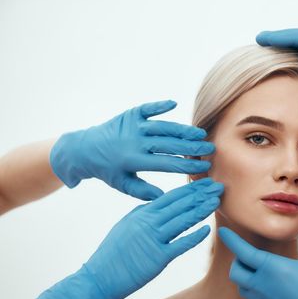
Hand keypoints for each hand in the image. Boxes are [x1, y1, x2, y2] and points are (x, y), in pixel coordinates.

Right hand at [35, 177, 222, 298]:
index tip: (205, 182)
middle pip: (180, 205)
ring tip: (216, 201)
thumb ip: (144, 213)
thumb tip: (160, 202)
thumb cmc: (113, 252)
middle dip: (201, 195)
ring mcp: (154, 240)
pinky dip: (194, 236)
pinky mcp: (158, 258)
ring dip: (201, 210)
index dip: (191, 189)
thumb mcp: (127, 225)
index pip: (171, 196)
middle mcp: (148, 223)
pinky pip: (180, 244)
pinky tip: (206, 229)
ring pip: (183, 220)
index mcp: (141, 214)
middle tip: (218, 186)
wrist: (99, 277)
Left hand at [50, 100, 213, 199]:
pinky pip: (147, 108)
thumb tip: (164, 195)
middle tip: (210, 149)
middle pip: (169, 144)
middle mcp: (134, 142)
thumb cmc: (108, 170)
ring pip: (163, 127)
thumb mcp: (122, 184)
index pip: (167, 163)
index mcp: (133, 161)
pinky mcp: (130, 115)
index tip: (204, 166)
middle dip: (192, 147)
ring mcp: (133, 126)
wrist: (85, 149)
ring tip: (200, 134)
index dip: (188, 165)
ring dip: (182, 129)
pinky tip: (174, 103)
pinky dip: (160, 105)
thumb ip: (142, 191)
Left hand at [219, 211, 297, 298]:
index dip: (231, 240)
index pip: (243, 251)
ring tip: (256, 269)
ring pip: (243, 288)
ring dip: (245, 277)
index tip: (223, 232)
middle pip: (236, 272)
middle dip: (238, 260)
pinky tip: (267, 289)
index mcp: (272, 268)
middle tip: (247, 252)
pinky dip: (254, 293)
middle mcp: (264, 286)